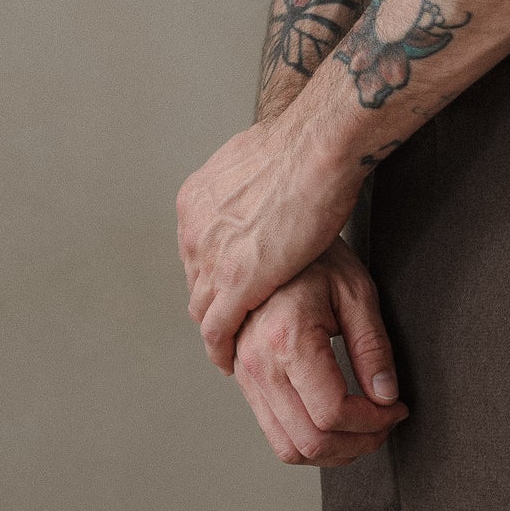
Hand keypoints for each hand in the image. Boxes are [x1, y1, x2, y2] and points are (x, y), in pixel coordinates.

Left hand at [177, 113, 358, 370]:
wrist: (315, 152)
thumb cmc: (304, 149)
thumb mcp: (257, 159)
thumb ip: (248, 180)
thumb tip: (259, 180)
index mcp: (198, 200)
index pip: (197, 249)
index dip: (213, 270)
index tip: (227, 284)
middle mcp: (194, 230)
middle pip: (195, 279)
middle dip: (212, 300)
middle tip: (230, 320)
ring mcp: (210, 259)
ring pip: (202, 307)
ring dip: (215, 328)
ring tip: (230, 346)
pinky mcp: (234, 285)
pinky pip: (217, 329)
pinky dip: (220, 348)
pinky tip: (229, 361)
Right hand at [233, 240, 407, 465]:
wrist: (268, 243)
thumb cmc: (315, 259)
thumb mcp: (357, 294)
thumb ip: (373, 349)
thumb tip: (386, 397)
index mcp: (286, 339)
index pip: (332, 413)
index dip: (373, 423)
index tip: (397, 410)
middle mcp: (258, 364)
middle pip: (309, 441)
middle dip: (357, 444)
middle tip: (386, 425)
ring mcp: (245, 375)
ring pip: (288, 447)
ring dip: (333, 451)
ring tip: (364, 429)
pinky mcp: (245, 380)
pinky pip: (275, 432)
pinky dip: (309, 440)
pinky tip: (338, 421)